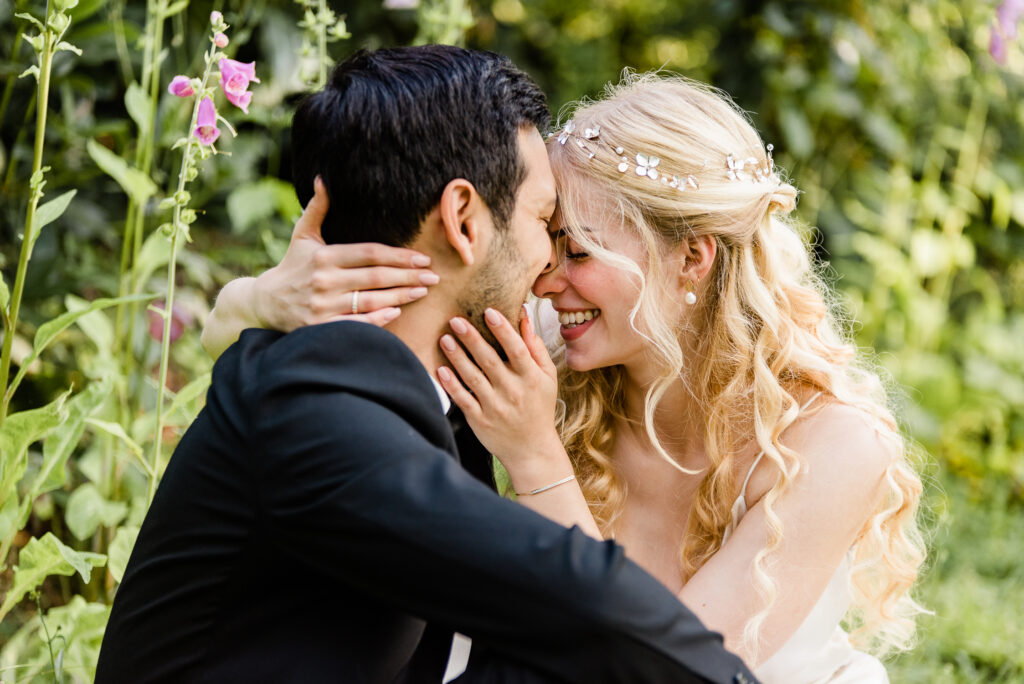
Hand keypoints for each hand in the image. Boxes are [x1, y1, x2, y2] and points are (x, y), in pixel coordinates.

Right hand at [253, 176, 440, 331]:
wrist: (264, 304)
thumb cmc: (291, 267)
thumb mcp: (302, 236)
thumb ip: (317, 209)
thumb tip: (323, 178)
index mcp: (324, 257)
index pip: (369, 254)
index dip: (398, 256)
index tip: (422, 257)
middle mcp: (324, 281)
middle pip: (376, 278)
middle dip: (408, 276)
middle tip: (434, 275)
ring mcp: (322, 306)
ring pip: (371, 301)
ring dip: (401, 296)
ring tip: (423, 290)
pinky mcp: (320, 328)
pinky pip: (357, 324)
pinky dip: (378, 319)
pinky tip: (397, 312)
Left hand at [437, 306, 569, 488]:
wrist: (532, 449)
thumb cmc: (539, 406)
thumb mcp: (547, 377)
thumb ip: (535, 347)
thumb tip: (522, 316)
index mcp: (531, 378)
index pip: (517, 350)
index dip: (503, 330)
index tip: (489, 311)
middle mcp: (513, 392)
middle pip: (490, 361)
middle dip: (472, 339)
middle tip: (455, 320)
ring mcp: (495, 407)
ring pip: (473, 378)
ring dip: (457, 357)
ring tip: (444, 338)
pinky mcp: (480, 420)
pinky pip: (464, 400)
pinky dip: (452, 385)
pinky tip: (441, 369)